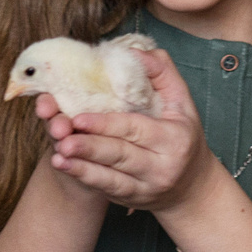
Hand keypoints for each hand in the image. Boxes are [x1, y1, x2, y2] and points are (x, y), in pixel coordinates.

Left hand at [43, 45, 213, 214]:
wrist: (193, 187)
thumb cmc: (183, 136)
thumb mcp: (182, 102)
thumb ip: (162, 73)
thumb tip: (134, 52)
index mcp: (173, 139)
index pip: (136, 129)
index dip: (107, 125)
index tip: (79, 118)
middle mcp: (161, 167)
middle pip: (120, 155)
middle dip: (90, 146)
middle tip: (62, 137)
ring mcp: (145, 188)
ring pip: (110, 177)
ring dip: (81, 167)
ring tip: (58, 156)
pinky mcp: (131, 199)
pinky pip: (106, 190)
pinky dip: (84, 178)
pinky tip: (65, 167)